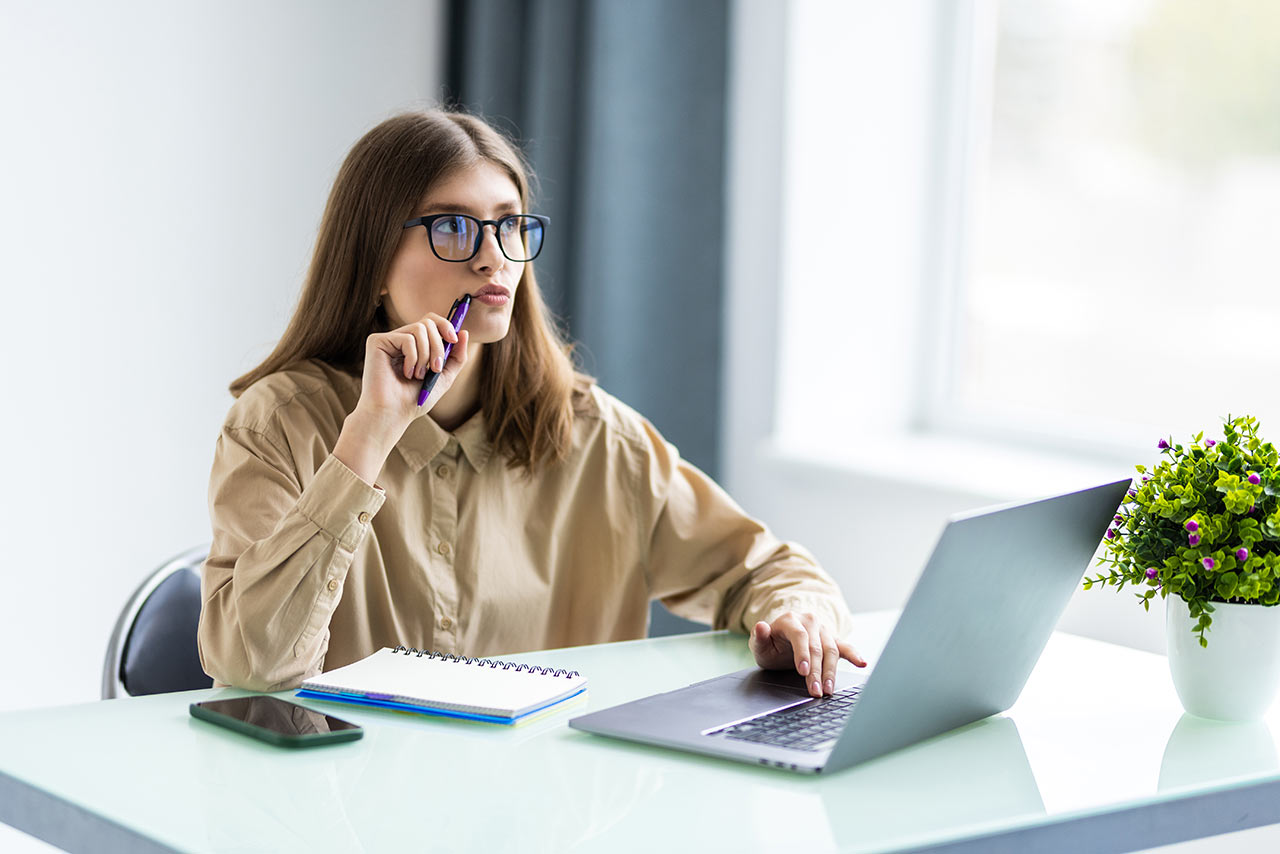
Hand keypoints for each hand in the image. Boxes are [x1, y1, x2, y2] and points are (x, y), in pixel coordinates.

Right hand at [333, 314, 469, 483]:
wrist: (393, 414)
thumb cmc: (414, 400)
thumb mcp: (444, 377)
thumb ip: (456, 356)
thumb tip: (464, 332)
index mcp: (414, 345)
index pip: (431, 321)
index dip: (446, 325)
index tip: (454, 338)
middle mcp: (400, 339)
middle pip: (428, 322)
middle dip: (439, 346)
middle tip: (436, 368)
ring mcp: (388, 339)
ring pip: (419, 328)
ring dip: (426, 355)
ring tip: (418, 375)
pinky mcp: (377, 341)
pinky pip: (407, 338)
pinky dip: (413, 358)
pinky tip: (405, 373)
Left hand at [749, 612, 865, 697]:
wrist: (782, 639)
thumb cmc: (771, 644)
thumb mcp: (760, 643)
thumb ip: (758, 637)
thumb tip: (760, 626)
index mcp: (790, 620)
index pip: (800, 635)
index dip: (802, 653)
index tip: (803, 671)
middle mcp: (809, 621)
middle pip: (816, 647)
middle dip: (817, 671)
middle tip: (815, 690)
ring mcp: (823, 630)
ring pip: (831, 650)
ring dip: (831, 672)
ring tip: (828, 690)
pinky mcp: (833, 639)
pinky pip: (845, 647)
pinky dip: (854, 655)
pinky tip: (862, 663)